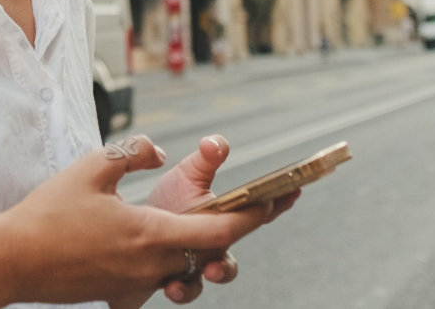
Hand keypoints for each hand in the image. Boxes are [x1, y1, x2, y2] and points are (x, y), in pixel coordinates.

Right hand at [0, 135, 289, 306]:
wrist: (11, 260)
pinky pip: (149, 290)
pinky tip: (150, 260)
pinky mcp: (116, 296)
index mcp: (152, 234)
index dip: (254, 217)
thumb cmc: (49, 213)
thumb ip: (132, 153)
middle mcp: (151, 266)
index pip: (221, 232)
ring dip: (198, 256)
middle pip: (211, 255)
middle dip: (233, 234)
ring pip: (185, 274)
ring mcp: (134, 286)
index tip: (275, 201)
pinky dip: (159, 275)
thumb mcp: (92, 167)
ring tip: (202, 234)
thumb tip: (158, 151)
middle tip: (253, 211)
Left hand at [145, 136, 300, 303]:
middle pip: (239, 246)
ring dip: (219, 273)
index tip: (294, 187)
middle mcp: (219, 242)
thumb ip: (205, 160)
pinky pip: (185, 289)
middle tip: (235, 249)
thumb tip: (214, 143)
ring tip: (211, 270)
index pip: (259, 211)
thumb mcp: (187, 176)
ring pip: (219, 273)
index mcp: (228, 217)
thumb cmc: (170, 201)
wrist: (140, 229)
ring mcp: (201, 262)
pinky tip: (172, 285)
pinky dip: (182, 290)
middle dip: (245, 243)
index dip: (279, 200)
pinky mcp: (178, 277)